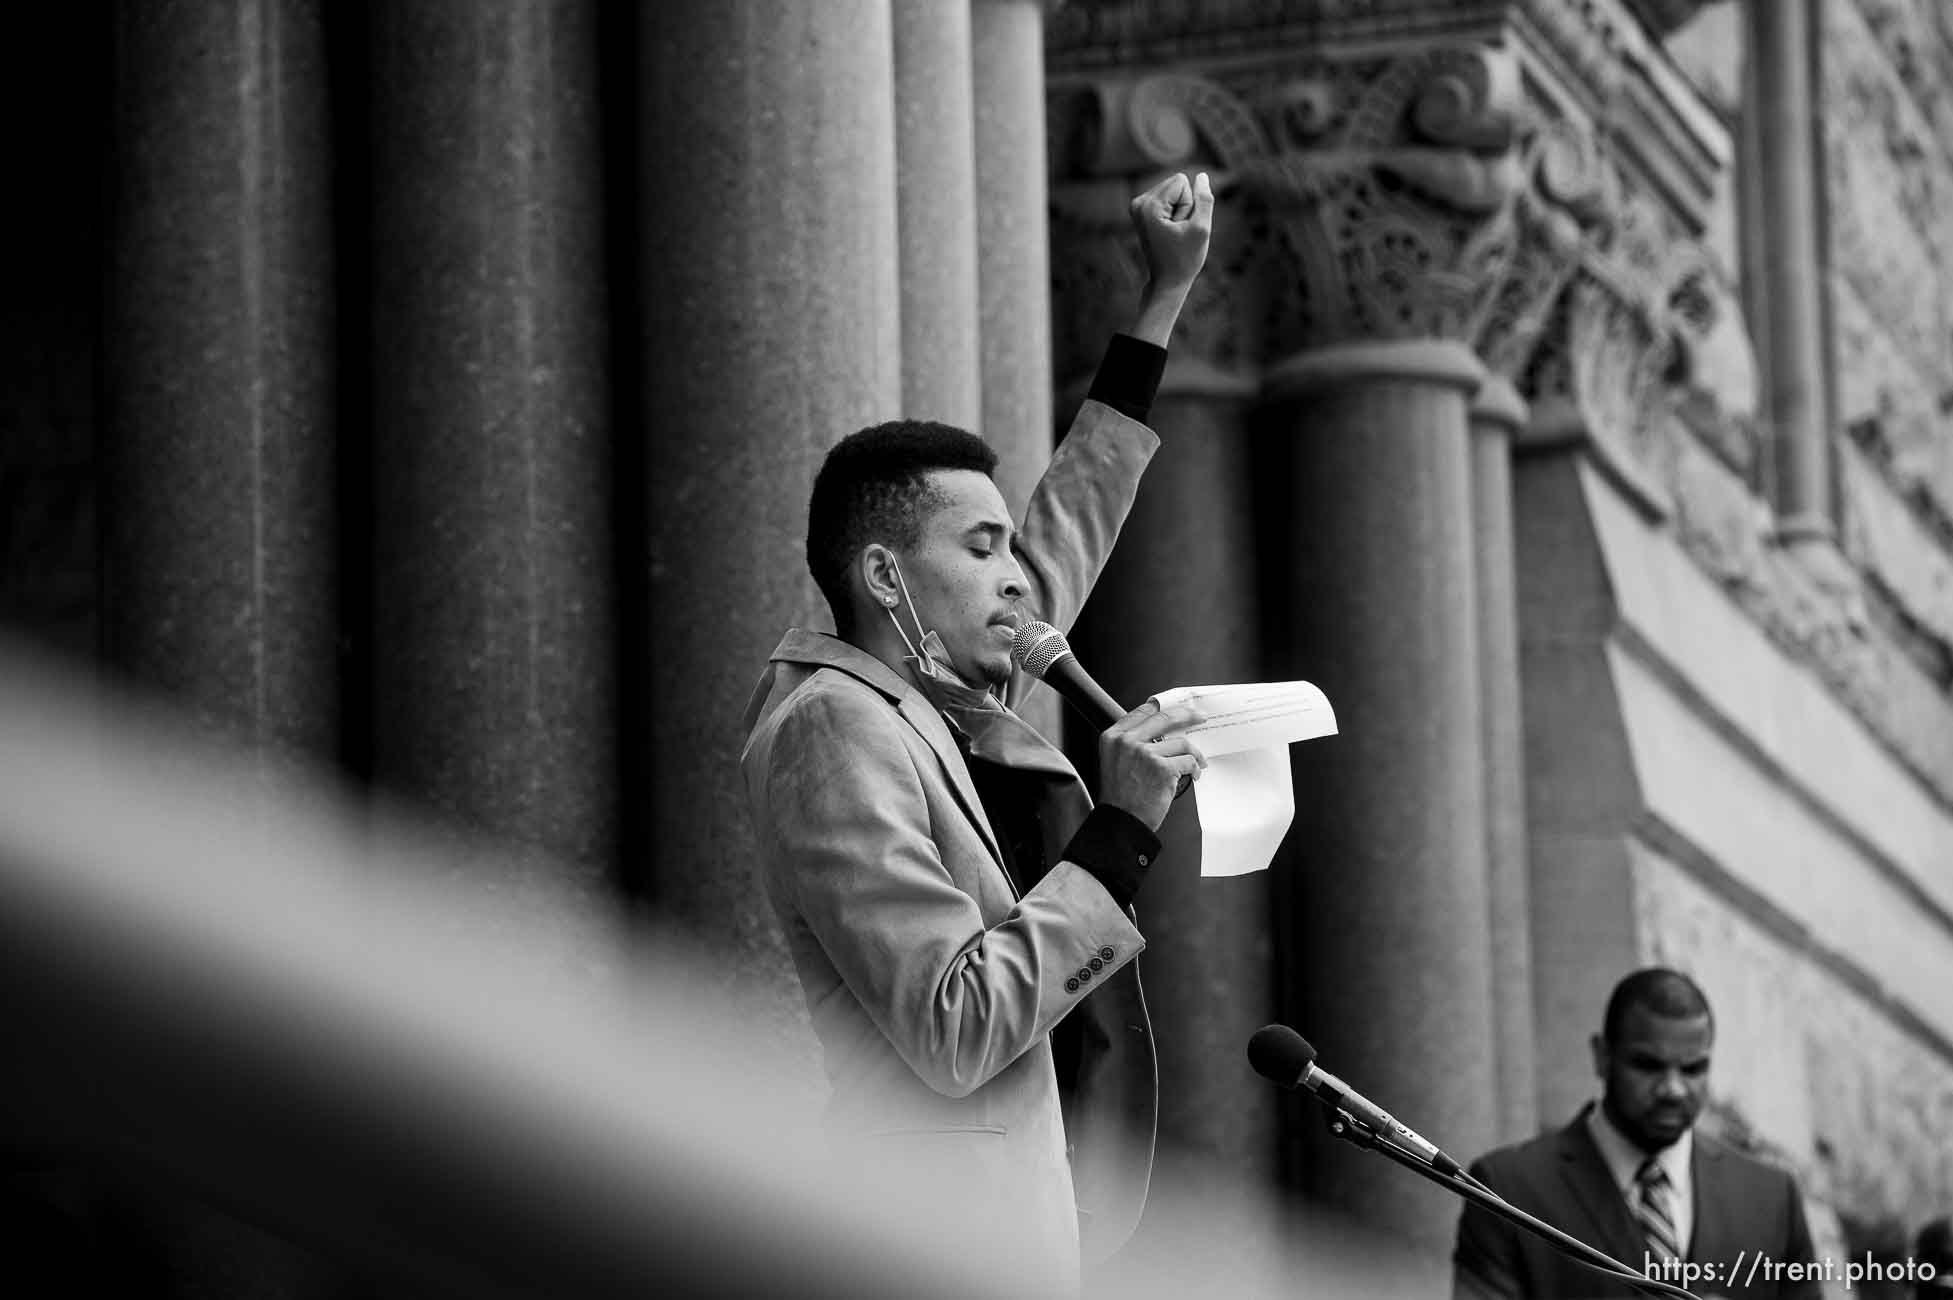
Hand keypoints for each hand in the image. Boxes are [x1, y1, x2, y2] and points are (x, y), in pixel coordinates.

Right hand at [1096, 700, 1206, 832]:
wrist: (1121, 821)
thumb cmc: (1120, 797)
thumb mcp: (1114, 761)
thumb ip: (1131, 743)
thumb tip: (1161, 733)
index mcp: (1113, 737)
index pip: (1142, 712)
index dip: (1163, 708)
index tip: (1177, 709)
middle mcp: (1127, 741)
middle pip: (1165, 718)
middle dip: (1188, 715)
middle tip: (1200, 717)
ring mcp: (1145, 753)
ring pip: (1181, 743)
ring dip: (1194, 754)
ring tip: (1197, 763)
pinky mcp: (1162, 768)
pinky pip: (1188, 761)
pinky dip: (1195, 768)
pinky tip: (1193, 774)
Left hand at [1129, 171, 1213, 293]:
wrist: (1167, 281)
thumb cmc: (1185, 259)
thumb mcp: (1201, 228)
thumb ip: (1204, 199)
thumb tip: (1202, 176)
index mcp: (1148, 206)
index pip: (1181, 181)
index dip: (1188, 204)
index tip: (1181, 227)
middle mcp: (1138, 202)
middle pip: (1176, 183)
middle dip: (1184, 206)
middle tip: (1178, 231)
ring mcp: (1138, 206)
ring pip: (1174, 191)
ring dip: (1180, 211)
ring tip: (1174, 232)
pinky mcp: (1142, 210)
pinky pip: (1170, 198)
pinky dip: (1174, 213)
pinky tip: (1170, 230)